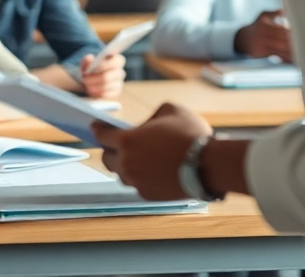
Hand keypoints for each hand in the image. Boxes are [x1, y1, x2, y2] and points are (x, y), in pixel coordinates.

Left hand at [78, 52, 125, 98]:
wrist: (90, 80)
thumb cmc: (90, 69)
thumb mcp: (86, 63)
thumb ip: (87, 60)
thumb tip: (90, 58)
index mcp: (116, 60)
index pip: (115, 62)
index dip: (103, 66)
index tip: (91, 69)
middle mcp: (120, 72)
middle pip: (108, 76)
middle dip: (94, 78)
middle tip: (84, 79)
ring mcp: (119, 83)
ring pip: (106, 86)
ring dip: (94, 86)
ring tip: (86, 85)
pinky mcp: (116, 92)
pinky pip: (107, 94)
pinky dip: (97, 92)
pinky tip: (91, 90)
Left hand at [94, 103, 212, 200]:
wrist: (209, 165)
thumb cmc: (190, 135)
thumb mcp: (170, 110)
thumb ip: (152, 116)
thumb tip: (147, 125)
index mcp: (127, 140)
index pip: (102, 135)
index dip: (97, 130)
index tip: (95, 127)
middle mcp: (127, 162)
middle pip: (106, 159)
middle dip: (109, 150)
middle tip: (117, 145)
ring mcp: (136, 181)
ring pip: (121, 174)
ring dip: (125, 166)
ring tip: (136, 159)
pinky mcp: (148, 195)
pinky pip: (137, 185)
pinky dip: (140, 178)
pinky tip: (151, 171)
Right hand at [233, 10, 292, 60]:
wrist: (242, 38)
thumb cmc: (257, 26)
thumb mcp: (263, 15)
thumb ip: (275, 13)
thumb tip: (287, 9)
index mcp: (265, 25)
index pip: (282, 29)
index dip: (293, 33)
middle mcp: (263, 34)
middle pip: (282, 40)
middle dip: (295, 43)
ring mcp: (261, 44)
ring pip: (281, 49)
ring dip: (293, 52)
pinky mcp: (260, 53)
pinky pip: (277, 56)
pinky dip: (287, 58)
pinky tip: (295, 60)